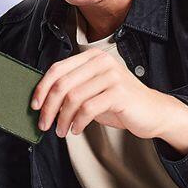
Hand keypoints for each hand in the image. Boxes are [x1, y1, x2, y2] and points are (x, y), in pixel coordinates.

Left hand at [30, 46, 187, 143]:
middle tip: (44, 124)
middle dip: (49, 107)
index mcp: (92, 57)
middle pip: (62, 84)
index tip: (34, 106)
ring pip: (73, 97)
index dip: (42, 88)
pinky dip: (78, 122)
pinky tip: (76, 129)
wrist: (153, 112)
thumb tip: (43, 101)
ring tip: (61, 131)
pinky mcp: (119, 93)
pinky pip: (88, 108)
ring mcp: (112, 76)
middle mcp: (102, 61)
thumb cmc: (121, 103)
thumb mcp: (94, 91)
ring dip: (62, 119)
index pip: (57, 69)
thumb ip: (73, 89)